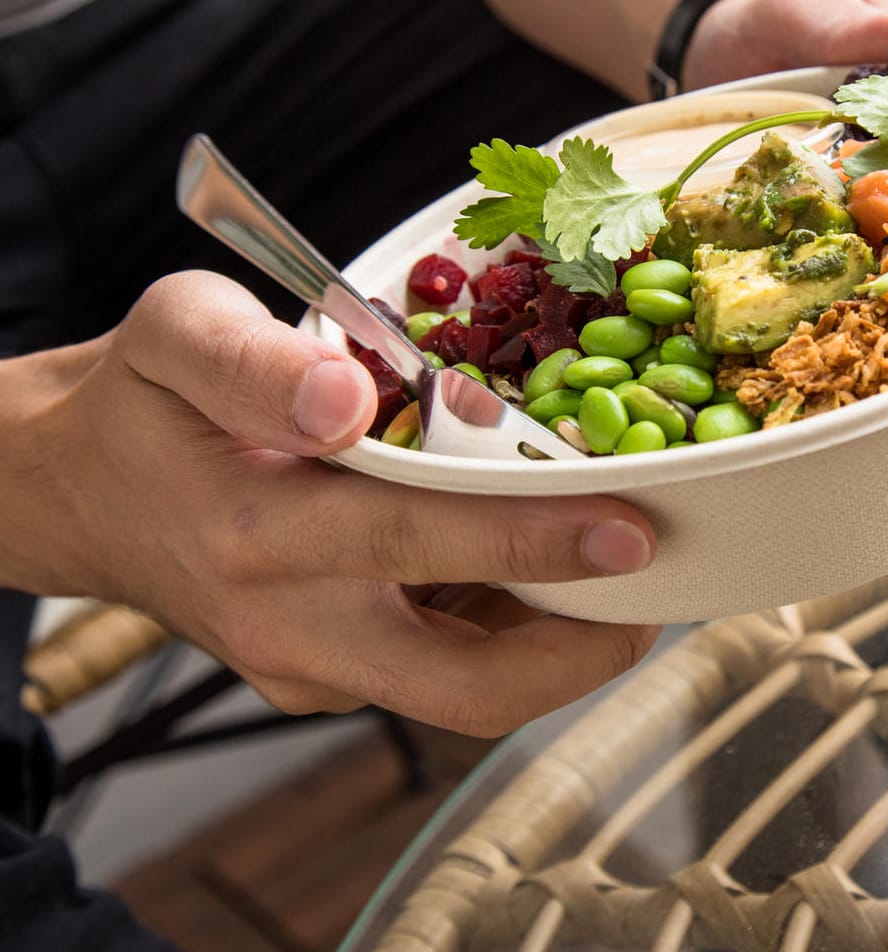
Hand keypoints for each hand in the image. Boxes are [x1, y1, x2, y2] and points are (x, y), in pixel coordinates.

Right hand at [1, 271, 659, 735]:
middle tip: (665, 589)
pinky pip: (444, 676)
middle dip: (583, 651)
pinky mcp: (326, 684)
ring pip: (468, 694)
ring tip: (633, 581)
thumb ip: (249, 358)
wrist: (81, 491)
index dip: (533, 541)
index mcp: (255, 529)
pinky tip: (555, 577)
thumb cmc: (148, 401)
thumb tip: (344, 399)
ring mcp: (310, 671)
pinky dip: (514, 637)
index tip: (632, 530)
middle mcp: (289, 625)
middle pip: (465, 685)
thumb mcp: (175, 334)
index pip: (416, 539)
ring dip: (564, 651)